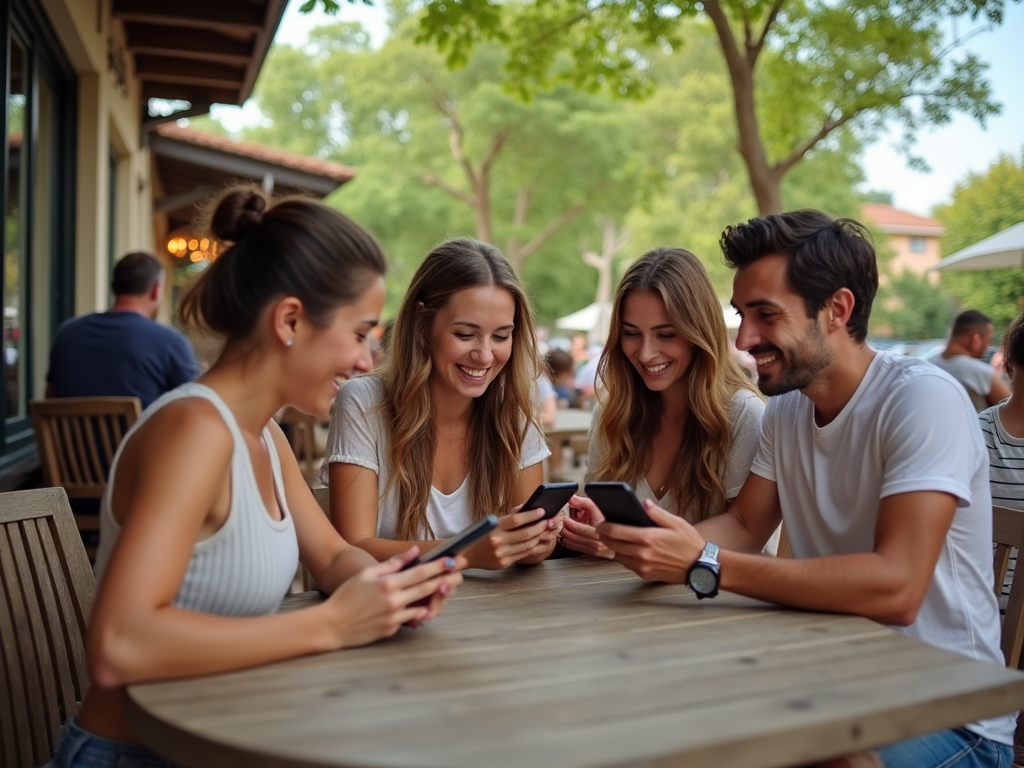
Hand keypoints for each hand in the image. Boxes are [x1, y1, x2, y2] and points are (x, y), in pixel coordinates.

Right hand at [323, 547, 463, 646]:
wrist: (331, 625)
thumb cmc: (346, 596)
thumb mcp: (367, 574)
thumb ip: (392, 564)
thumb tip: (414, 552)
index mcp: (388, 583)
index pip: (421, 572)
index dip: (440, 566)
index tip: (453, 560)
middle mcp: (394, 600)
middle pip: (427, 588)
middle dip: (446, 578)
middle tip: (461, 572)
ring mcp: (394, 617)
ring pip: (423, 605)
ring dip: (437, 597)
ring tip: (448, 588)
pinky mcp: (392, 629)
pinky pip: (410, 619)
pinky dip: (419, 612)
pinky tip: (427, 607)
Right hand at [466, 507, 559, 568]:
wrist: (465, 554)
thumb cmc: (480, 535)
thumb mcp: (490, 523)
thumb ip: (508, 520)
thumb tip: (527, 511)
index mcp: (494, 528)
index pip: (517, 519)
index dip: (532, 515)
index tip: (542, 510)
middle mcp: (497, 541)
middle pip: (526, 533)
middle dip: (540, 526)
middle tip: (548, 521)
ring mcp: (501, 554)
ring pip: (527, 545)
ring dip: (539, 537)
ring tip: (545, 530)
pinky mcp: (503, 563)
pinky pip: (522, 554)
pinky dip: (532, 547)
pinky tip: (536, 541)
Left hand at [559, 496, 612, 557]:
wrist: (617, 534)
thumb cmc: (606, 519)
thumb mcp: (597, 508)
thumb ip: (584, 503)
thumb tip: (571, 498)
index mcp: (603, 529)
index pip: (584, 529)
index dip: (572, 524)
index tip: (565, 519)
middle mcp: (600, 542)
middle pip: (578, 537)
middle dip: (566, 530)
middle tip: (559, 523)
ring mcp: (596, 549)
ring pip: (576, 544)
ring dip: (566, 536)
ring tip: (561, 528)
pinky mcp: (592, 553)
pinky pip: (577, 548)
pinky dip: (569, 542)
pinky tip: (565, 537)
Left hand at [596, 499, 704, 582]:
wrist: (700, 567)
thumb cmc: (689, 544)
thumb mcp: (676, 522)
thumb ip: (657, 513)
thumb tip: (643, 503)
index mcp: (648, 537)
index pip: (616, 531)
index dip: (604, 527)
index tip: (600, 523)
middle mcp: (643, 553)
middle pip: (613, 544)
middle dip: (604, 536)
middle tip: (601, 530)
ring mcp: (643, 566)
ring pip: (618, 556)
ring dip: (614, 547)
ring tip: (614, 538)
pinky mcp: (645, 575)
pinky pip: (627, 565)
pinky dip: (624, 557)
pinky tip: (627, 549)